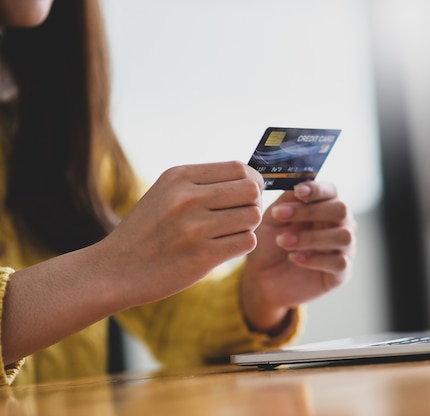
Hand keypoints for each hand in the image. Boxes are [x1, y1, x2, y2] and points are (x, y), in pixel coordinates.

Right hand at [96, 161, 263, 307]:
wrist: (115, 269)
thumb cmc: (147, 231)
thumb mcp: (166, 193)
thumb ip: (203, 183)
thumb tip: (250, 180)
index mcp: (179, 177)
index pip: (238, 167)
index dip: (252, 180)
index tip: (247, 193)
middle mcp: (187, 198)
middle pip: (251, 190)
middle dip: (253, 203)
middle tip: (242, 215)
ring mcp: (195, 228)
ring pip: (253, 216)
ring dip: (248, 226)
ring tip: (230, 232)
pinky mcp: (202, 256)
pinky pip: (247, 242)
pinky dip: (242, 245)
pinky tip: (224, 248)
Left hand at [240, 181, 356, 333]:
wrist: (263, 279)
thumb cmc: (269, 244)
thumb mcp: (272, 220)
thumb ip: (287, 202)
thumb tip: (298, 188)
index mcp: (325, 206)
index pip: (331, 191)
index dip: (317, 189)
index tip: (298, 191)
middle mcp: (340, 224)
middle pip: (341, 210)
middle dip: (311, 211)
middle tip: (281, 216)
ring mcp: (344, 249)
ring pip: (343, 236)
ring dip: (311, 237)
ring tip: (283, 241)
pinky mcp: (341, 273)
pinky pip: (339, 262)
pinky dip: (315, 259)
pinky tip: (294, 258)